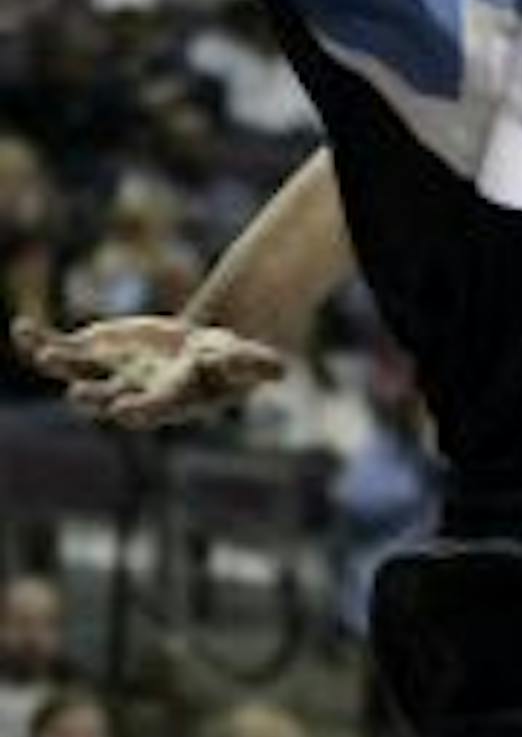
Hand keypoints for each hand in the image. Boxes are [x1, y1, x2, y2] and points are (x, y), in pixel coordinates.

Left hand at [12, 314, 289, 428]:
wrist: (193, 355)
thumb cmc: (223, 362)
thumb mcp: (242, 359)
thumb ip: (255, 365)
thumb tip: (280, 369)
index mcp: (170, 400)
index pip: (154, 409)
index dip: (139, 410)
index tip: (123, 410)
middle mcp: (132, 392)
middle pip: (108, 397)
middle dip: (93, 396)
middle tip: (78, 394)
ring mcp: (107, 373)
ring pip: (76, 372)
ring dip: (58, 363)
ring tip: (42, 351)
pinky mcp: (93, 353)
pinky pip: (60, 347)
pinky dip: (39, 339)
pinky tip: (21, 326)